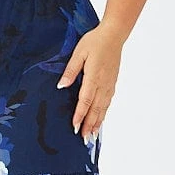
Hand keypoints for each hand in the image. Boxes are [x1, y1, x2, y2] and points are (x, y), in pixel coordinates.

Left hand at [57, 24, 122, 140]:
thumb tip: (61, 86)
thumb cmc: (95, 41)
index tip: (75, 127)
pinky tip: (100, 120)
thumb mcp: (78, 53)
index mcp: (93, 77)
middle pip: (95, 109)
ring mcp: (109, 84)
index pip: (85, 100)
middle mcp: (103, 84)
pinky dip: (103, 113)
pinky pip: (108, 102)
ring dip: (97, 122)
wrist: (114, 35)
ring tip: (92, 135)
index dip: (80, 115)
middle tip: (83, 139)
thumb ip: (70, 71)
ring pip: (103, 108)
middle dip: (89, 125)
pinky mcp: (112, 83)